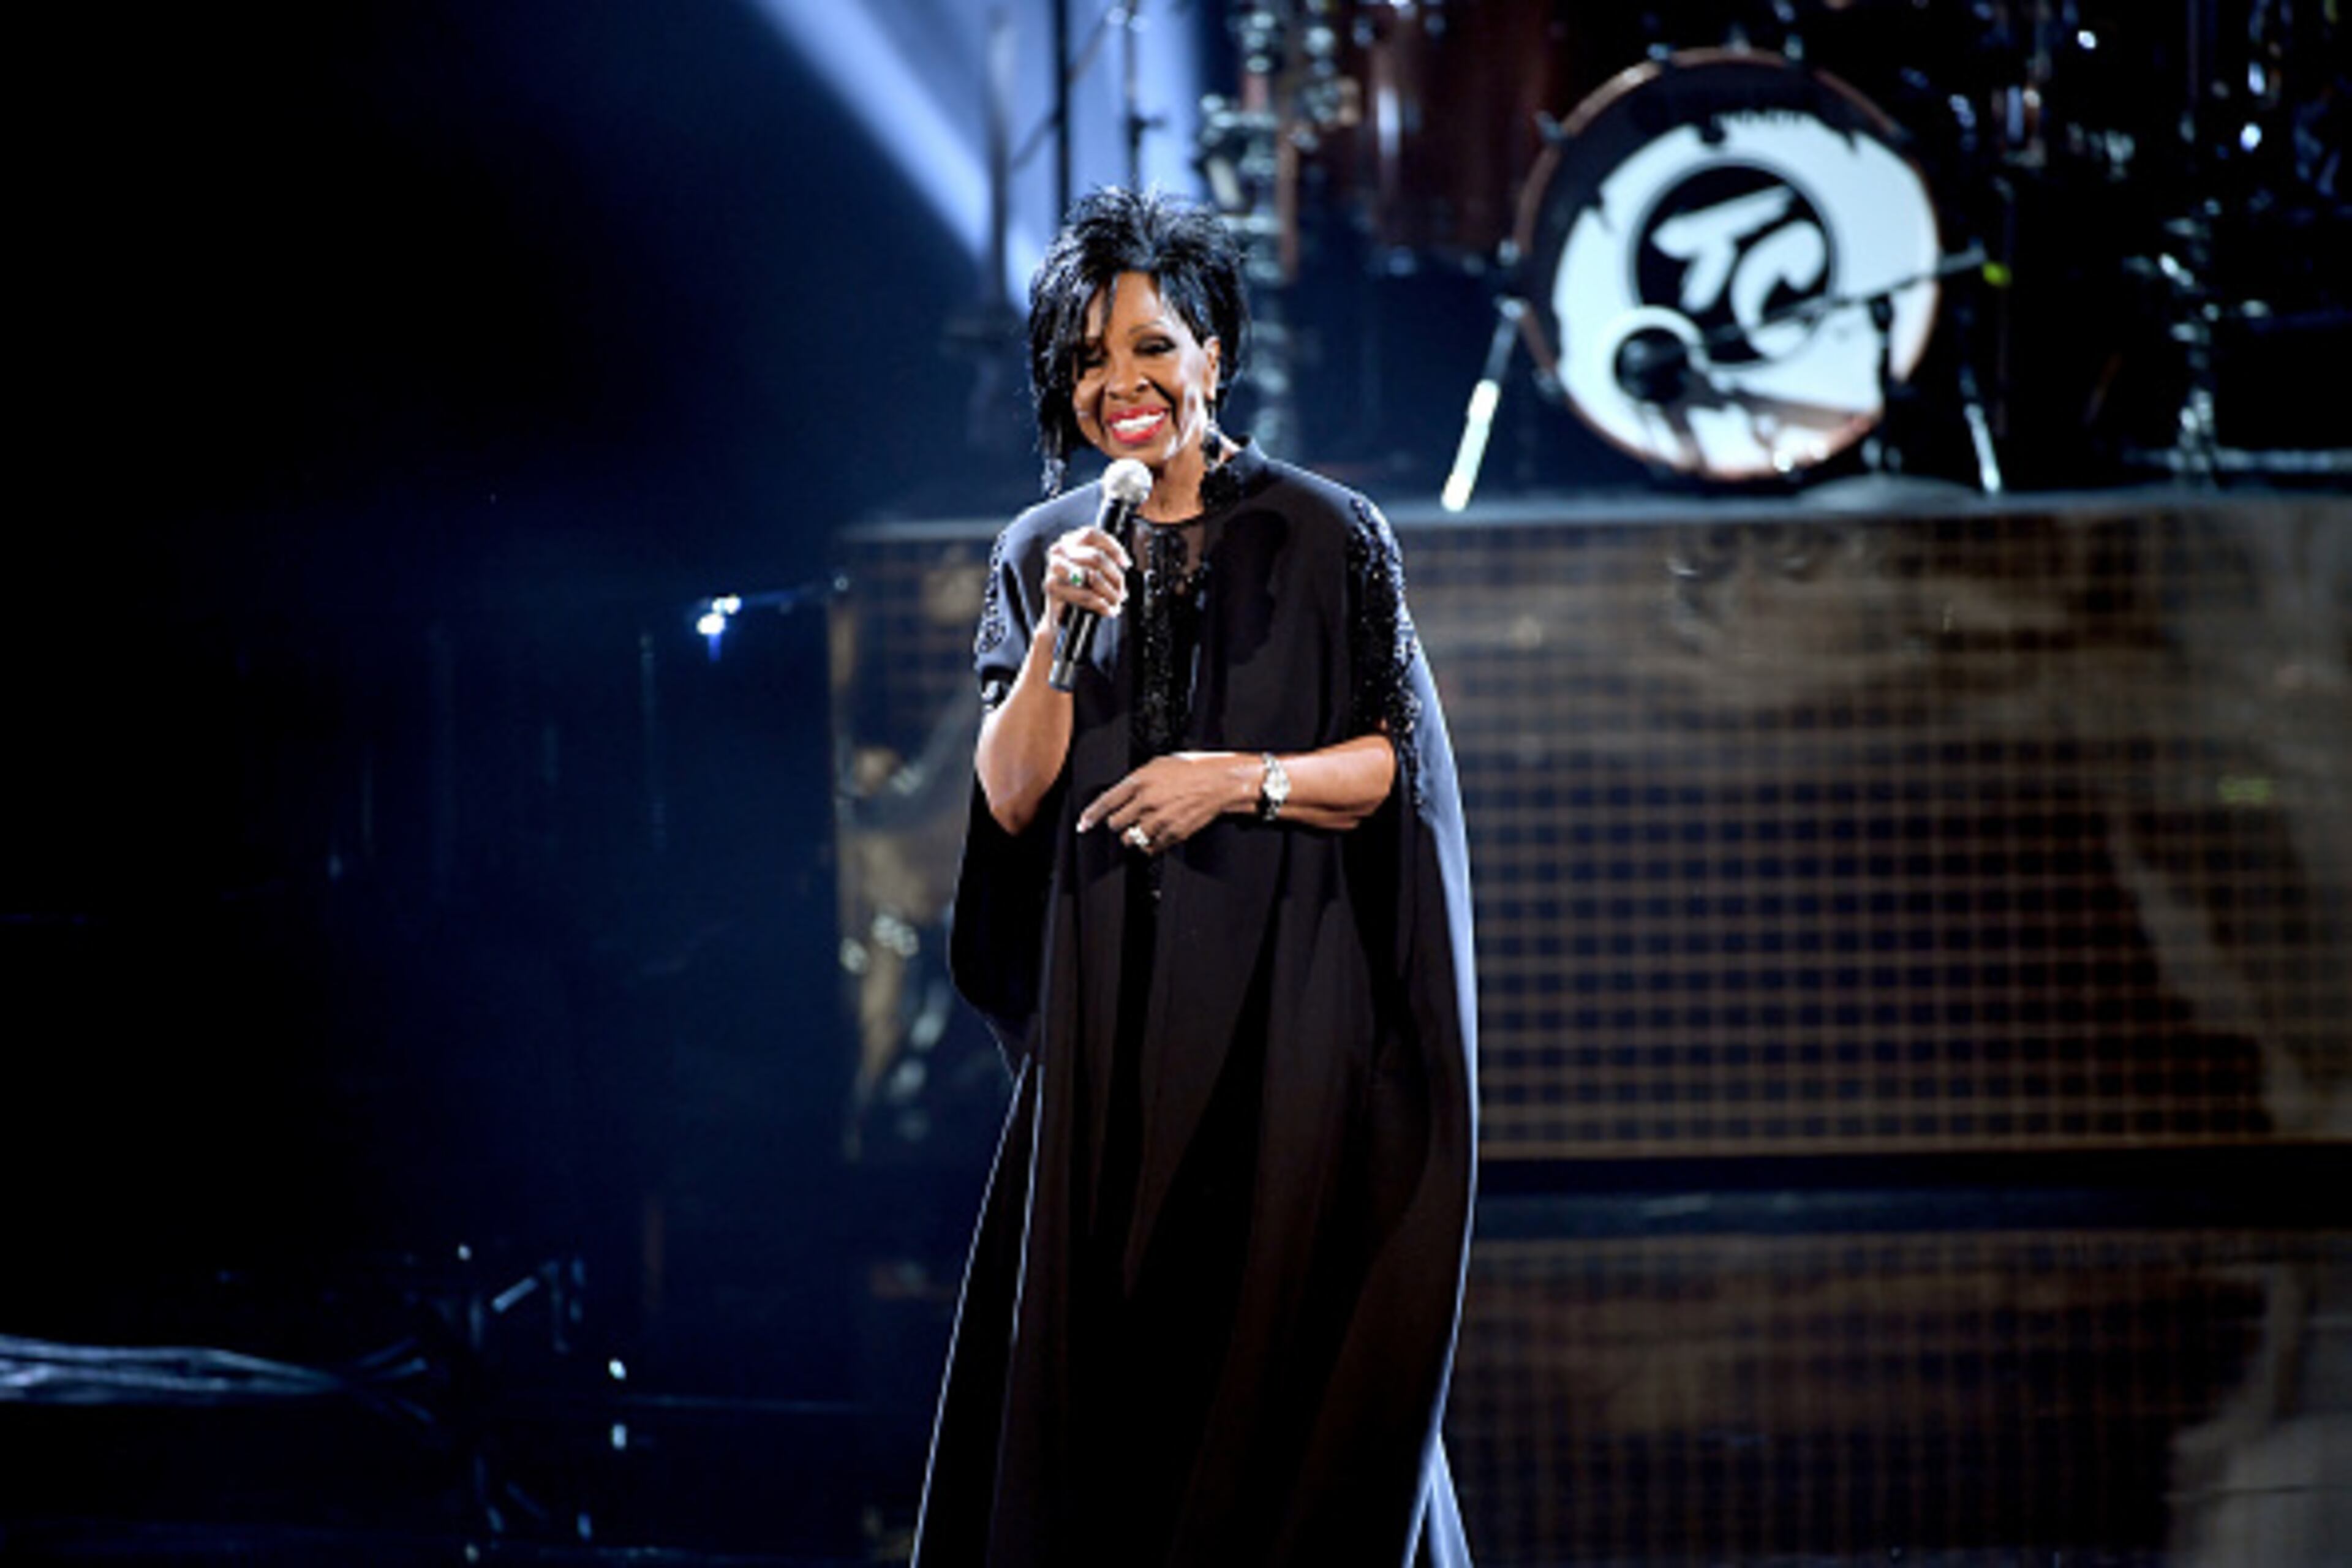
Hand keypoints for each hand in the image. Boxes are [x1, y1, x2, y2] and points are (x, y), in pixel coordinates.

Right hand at [1042, 524, 1130, 624]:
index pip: (1092, 534)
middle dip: (1114, 576)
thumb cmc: (1080, 588)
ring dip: (1108, 591)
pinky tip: (1107, 609)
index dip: (1112, 547)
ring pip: (1091, 575)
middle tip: (1122, 592)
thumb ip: (1106, 560)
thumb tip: (1124, 563)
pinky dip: (1100, 604)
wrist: (1060, 613)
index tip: (1126, 563)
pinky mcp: (1052, 587)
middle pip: (1095, 557)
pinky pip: (1085, 595)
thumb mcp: (1094, 569)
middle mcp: (1059, 550)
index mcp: (1070, 540)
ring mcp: (1053, 568)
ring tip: (1115, 603)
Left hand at [1077, 752, 1248, 854]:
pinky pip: (1151, 847)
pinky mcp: (1172, 834)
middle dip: (1117, 823)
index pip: (1106, 802)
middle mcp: (1146, 802)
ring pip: (1131, 839)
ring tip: (1144, 826)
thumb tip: (1122, 793)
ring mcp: (1159, 820)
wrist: (1217, 783)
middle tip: (1127, 819)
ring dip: (1134, 835)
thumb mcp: (1157, 765)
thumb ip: (1136, 780)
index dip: (1091, 816)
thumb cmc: (1190, 770)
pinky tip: (1157, 833)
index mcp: (1139, 782)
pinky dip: (1150, 843)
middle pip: (1116, 824)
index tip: (1083, 825)